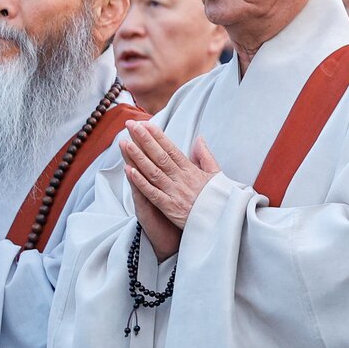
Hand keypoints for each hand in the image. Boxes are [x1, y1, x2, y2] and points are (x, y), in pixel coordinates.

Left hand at [121, 121, 218, 244]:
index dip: (157, 136)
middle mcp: (181, 179)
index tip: (145, 125)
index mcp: (191, 171)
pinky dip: (140, 182)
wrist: (223, 222)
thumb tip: (199, 139)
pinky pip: (152, 193)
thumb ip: (205, 156)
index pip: (171, 149)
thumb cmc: (219, 200)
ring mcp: (175, 193)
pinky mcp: (170, 207)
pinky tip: (129, 171)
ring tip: (126, 143)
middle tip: (131, 125)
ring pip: (153, 172)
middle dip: (144, 140)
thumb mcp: (216, 174)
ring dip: (138, 157)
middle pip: (160, 156)